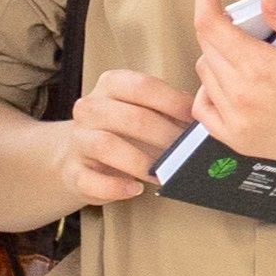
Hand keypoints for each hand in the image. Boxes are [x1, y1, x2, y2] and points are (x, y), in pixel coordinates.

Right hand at [48, 62, 201, 212]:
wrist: (76, 155)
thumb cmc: (121, 130)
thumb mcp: (141, 110)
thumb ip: (166, 109)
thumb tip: (203, 119)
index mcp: (111, 85)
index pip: (142, 86)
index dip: (172, 102)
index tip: (194, 119)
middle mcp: (90, 108)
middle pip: (131, 117)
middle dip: (164, 136)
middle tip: (186, 153)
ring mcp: (78, 140)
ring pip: (107, 145)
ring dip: (141, 162)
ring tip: (162, 174)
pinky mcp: (72, 172)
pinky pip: (90, 180)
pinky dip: (115, 187)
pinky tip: (134, 189)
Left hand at [186, 0, 275, 172]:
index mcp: (260, 69)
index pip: (211, 24)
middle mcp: (241, 96)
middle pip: (206, 46)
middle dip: (219, 23)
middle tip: (247, 20)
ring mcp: (237, 122)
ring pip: (205, 73)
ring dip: (217, 54)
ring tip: (248, 52)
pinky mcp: (239, 140)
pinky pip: (204, 109)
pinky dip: (208, 90)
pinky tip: (229, 83)